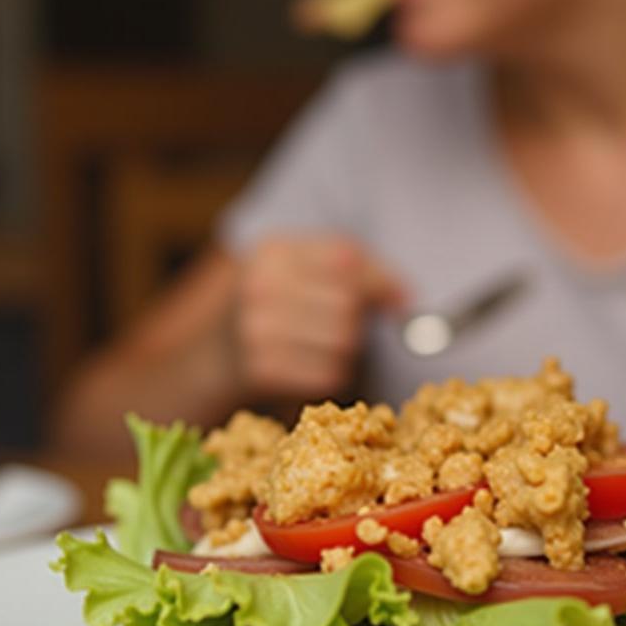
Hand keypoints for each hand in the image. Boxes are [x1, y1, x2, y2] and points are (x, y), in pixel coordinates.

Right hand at [231, 235, 405, 400]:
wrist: (218, 350)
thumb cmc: (280, 303)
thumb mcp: (306, 268)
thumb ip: (362, 271)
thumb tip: (406, 299)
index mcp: (273, 251)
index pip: (347, 260)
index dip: (378, 282)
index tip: (391, 299)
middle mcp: (259, 285)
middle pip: (347, 304)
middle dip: (355, 320)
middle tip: (336, 325)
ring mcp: (256, 329)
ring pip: (342, 341)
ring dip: (345, 350)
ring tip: (320, 344)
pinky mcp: (261, 369)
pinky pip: (328, 375)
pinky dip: (330, 374)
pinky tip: (309, 365)